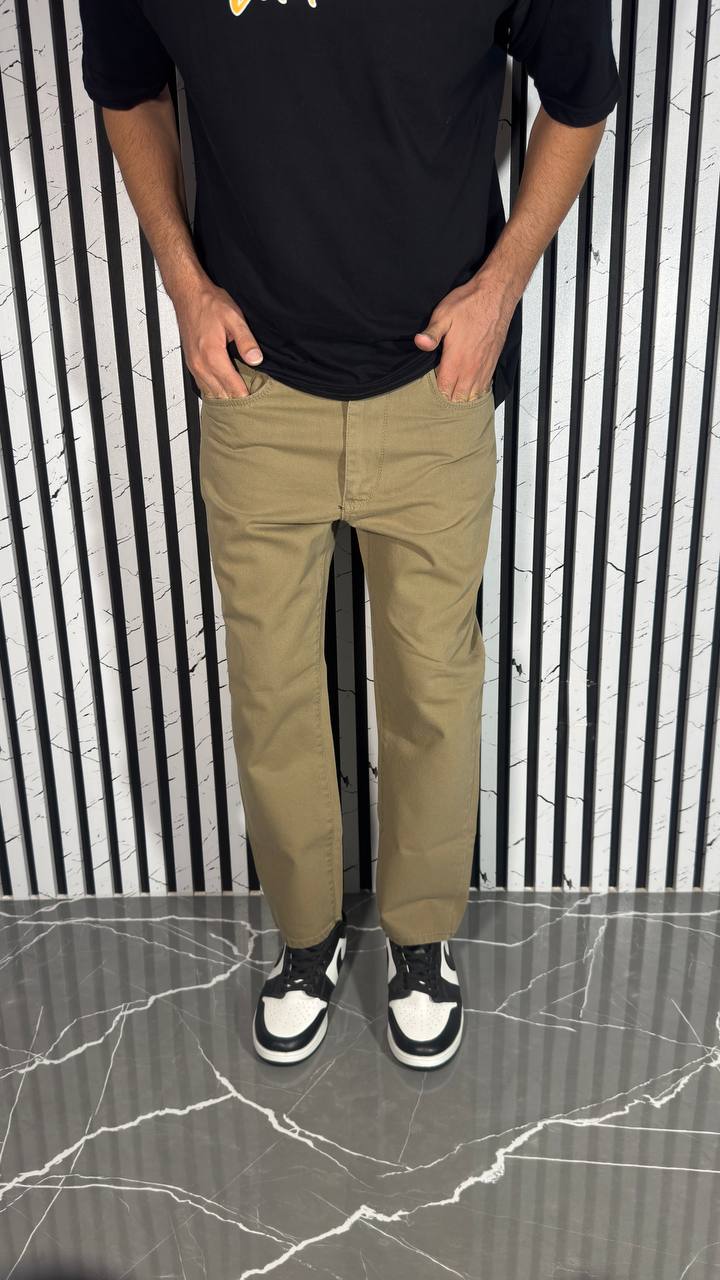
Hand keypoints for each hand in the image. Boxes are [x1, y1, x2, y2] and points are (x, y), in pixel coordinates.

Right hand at [174, 279, 262, 398]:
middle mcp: (200, 364)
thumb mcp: (234, 318)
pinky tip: (225, 390)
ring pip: (211, 393)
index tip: (258, 401)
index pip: (233, 387)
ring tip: (241, 399)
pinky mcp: (191, 364)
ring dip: (226, 398)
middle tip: (252, 403)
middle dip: (237, 400)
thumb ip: (246, 341)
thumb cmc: (209, 303)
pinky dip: (215, 391)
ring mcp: (194, 365)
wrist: (188, 294)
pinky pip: (203, 385)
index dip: (246, 396)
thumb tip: (256, 359)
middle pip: (222, 395)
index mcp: (213, 355)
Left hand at [414, 269, 519, 401]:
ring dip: (461, 397)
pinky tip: (469, 390)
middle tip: (438, 391)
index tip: (429, 385)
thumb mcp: (444, 315)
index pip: (443, 390)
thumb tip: (420, 343)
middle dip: (446, 398)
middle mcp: (471, 368)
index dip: (435, 392)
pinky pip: (484, 388)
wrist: (496, 296)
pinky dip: (475, 392)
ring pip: (471, 396)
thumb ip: (432, 334)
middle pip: (457, 397)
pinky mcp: (492, 364)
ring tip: (452, 393)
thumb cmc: (470, 304)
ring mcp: (483, 368)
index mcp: (456, 360)